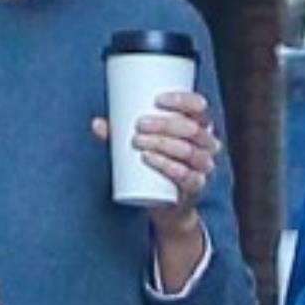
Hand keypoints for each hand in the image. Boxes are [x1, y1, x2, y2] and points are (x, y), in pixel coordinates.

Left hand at [92, 89, 219, 238]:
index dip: (182, 100)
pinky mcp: (196, 187)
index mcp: (200, 126)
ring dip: (163, 144)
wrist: (168, 205)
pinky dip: (167, 167)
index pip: (199, 107)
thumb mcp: (144, 144)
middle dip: (165, 125)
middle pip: (193, 130)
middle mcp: (207, 145)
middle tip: (139, 125)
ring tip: (138, 141)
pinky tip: (150, 159)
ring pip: (189, 152)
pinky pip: (186, 176)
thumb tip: (97, 123)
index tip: (157, 99)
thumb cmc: (157, 165)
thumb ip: (122, 134)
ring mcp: (203, 168)